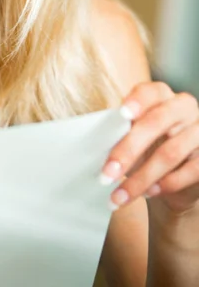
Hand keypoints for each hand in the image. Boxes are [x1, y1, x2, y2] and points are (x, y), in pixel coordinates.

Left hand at [100, 81, 198, 214]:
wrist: (174, 176)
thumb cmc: (146, 147)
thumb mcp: (134, 134)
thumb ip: (122, 131)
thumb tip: (99, 141)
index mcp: (162, 95)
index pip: (150, 92)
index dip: (137, 102)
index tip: (122, 115)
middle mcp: (184, 107)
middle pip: (157, 123)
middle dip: (128, 150)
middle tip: (106, 174)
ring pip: (170, 153)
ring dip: (141, 178)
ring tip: (120, 195)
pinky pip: (191, 171)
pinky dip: (166, 184)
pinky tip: (149, 194)